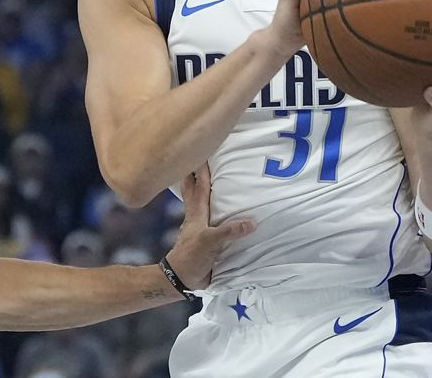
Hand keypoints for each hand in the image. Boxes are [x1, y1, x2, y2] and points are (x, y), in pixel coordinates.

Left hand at [164, 165, 255, 289]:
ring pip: (198, 202)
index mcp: (197, 214)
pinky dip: (211, 211)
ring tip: (204, 177)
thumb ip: (229, 231)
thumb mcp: (211, 242)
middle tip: (196, 158)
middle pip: (194, 190)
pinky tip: (217, 210)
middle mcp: (196, 217)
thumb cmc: (192, 257)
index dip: (203, 171)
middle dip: (195, 174)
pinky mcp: (203, 239)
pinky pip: (208, 219)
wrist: (180, 278)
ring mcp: (198, 227)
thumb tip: (251, 222)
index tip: (204, 153)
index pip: (200, 187)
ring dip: (200, 189)